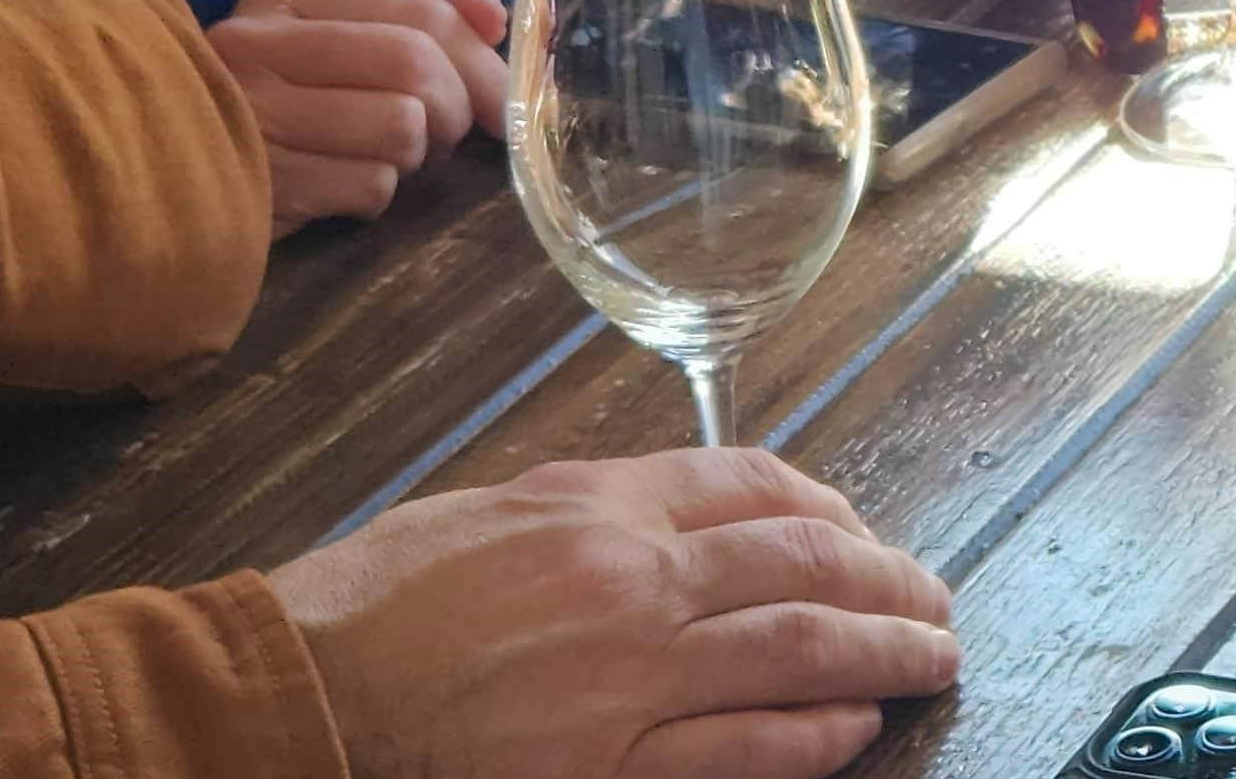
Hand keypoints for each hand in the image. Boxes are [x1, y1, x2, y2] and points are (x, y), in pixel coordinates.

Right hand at [222, 0, 512, 223]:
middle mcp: (258, 45)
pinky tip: (339, 188)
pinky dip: (374, 195)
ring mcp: (251, 114)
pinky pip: (369, 187)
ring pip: (401, 127)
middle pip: (415, 65)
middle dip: (454, 110)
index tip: (501, 100)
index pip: (417, 11)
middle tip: (441, 137)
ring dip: (413, 157)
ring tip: (380, 158)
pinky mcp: (258, 184)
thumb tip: (496, 13)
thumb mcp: (333, 46)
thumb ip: (415, 18)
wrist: (168, 180)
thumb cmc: (272, 107)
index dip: (480, 58)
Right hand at [269, 449, 960, 778]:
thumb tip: (665, 522)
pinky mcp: (611, 766)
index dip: (832, 510)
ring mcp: (630, 677)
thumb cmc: (371, 607)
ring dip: (883, 653)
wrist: (302, 692)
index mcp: (598, 504)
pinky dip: (814, 735)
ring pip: (798, 651)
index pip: (754, 485)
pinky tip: (853, 729)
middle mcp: (631, 579)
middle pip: (803, 564)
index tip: (863, 535)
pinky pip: (746, 748)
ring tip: (931, 658)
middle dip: (887, 581)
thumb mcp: (486, 514)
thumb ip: (588, 513)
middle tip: (933, 599)